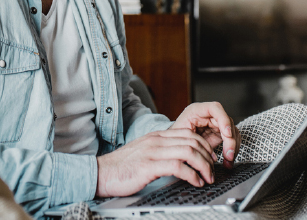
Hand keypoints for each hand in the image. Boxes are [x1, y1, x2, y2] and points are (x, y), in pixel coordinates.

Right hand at [96, 128, 216, 197]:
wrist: (102, 172)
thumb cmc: (123, 167)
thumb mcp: (145, 152)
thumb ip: (161, 151)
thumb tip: (181, 159)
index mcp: (156, 136)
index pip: (188, 133)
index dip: (204, 146)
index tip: (210, 160)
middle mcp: (156, 141)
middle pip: (192, 140)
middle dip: (208, 157)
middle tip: (212, 171)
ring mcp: (152, 152)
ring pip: (188, 151)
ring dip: (203, 166)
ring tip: (207, 178)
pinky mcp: (149, 166)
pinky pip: (178, 166)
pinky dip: (192, 175)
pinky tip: (195, 182)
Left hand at [171, 102, 240, 168]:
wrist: (175, 140)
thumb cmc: (175, 135)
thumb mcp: (180, 133)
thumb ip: (191, 137)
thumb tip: (202, 149)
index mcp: (197, 110)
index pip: (215, 108)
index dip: (223, 120)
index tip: (227, 134)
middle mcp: (209, 115)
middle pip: (227, 122)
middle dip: (230, 140)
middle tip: (229, 155)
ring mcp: (215, 123)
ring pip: (232, 132)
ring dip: (233, 147)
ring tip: (228, 160)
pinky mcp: (219, 133)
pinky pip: (232, 139)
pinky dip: (232, 150)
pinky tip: (228, 161)